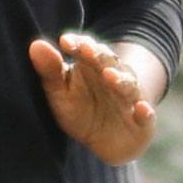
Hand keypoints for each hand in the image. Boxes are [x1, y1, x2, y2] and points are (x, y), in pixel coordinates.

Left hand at [31, 31, 159, 163]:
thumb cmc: (80, 109)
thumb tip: (36, 45)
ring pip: (128, 85)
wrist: (106, 140)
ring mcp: (131, 98)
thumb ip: (49, 71)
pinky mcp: (142, 121)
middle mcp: (115, 76)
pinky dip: (146, 112)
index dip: (79, 44)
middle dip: (99, 56)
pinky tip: (142, 110)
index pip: (87, 48)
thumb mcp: (60, 92)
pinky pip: (146, 115)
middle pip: (109, 62)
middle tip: (88, 51)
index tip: (65, 42)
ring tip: (109, 76)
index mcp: (93, 65)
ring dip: (120, 80)